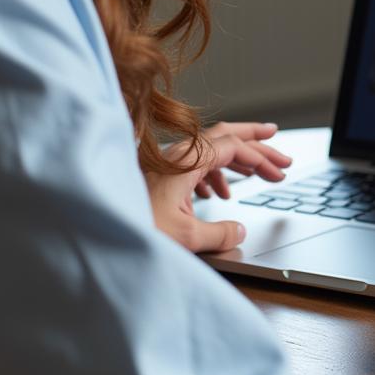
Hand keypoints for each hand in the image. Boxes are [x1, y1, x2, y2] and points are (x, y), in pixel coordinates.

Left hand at [147, 123, 291, 253]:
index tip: (279, 172)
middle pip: (225, 137)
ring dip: (238, 160)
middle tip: (280, 149)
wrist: (95, 232)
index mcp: (186, 162)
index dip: (261, 158)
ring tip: (258, 171)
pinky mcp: (159, 178)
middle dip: (256, 143)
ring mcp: (166, 165)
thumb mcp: (186, 237)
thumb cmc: (134, 230)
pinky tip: (220, 193)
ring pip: (210, 150)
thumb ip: (220, 234)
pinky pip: (195, 165)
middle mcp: (176, 156)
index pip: (233, 148)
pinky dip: (216, 174)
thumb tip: (239, 231)